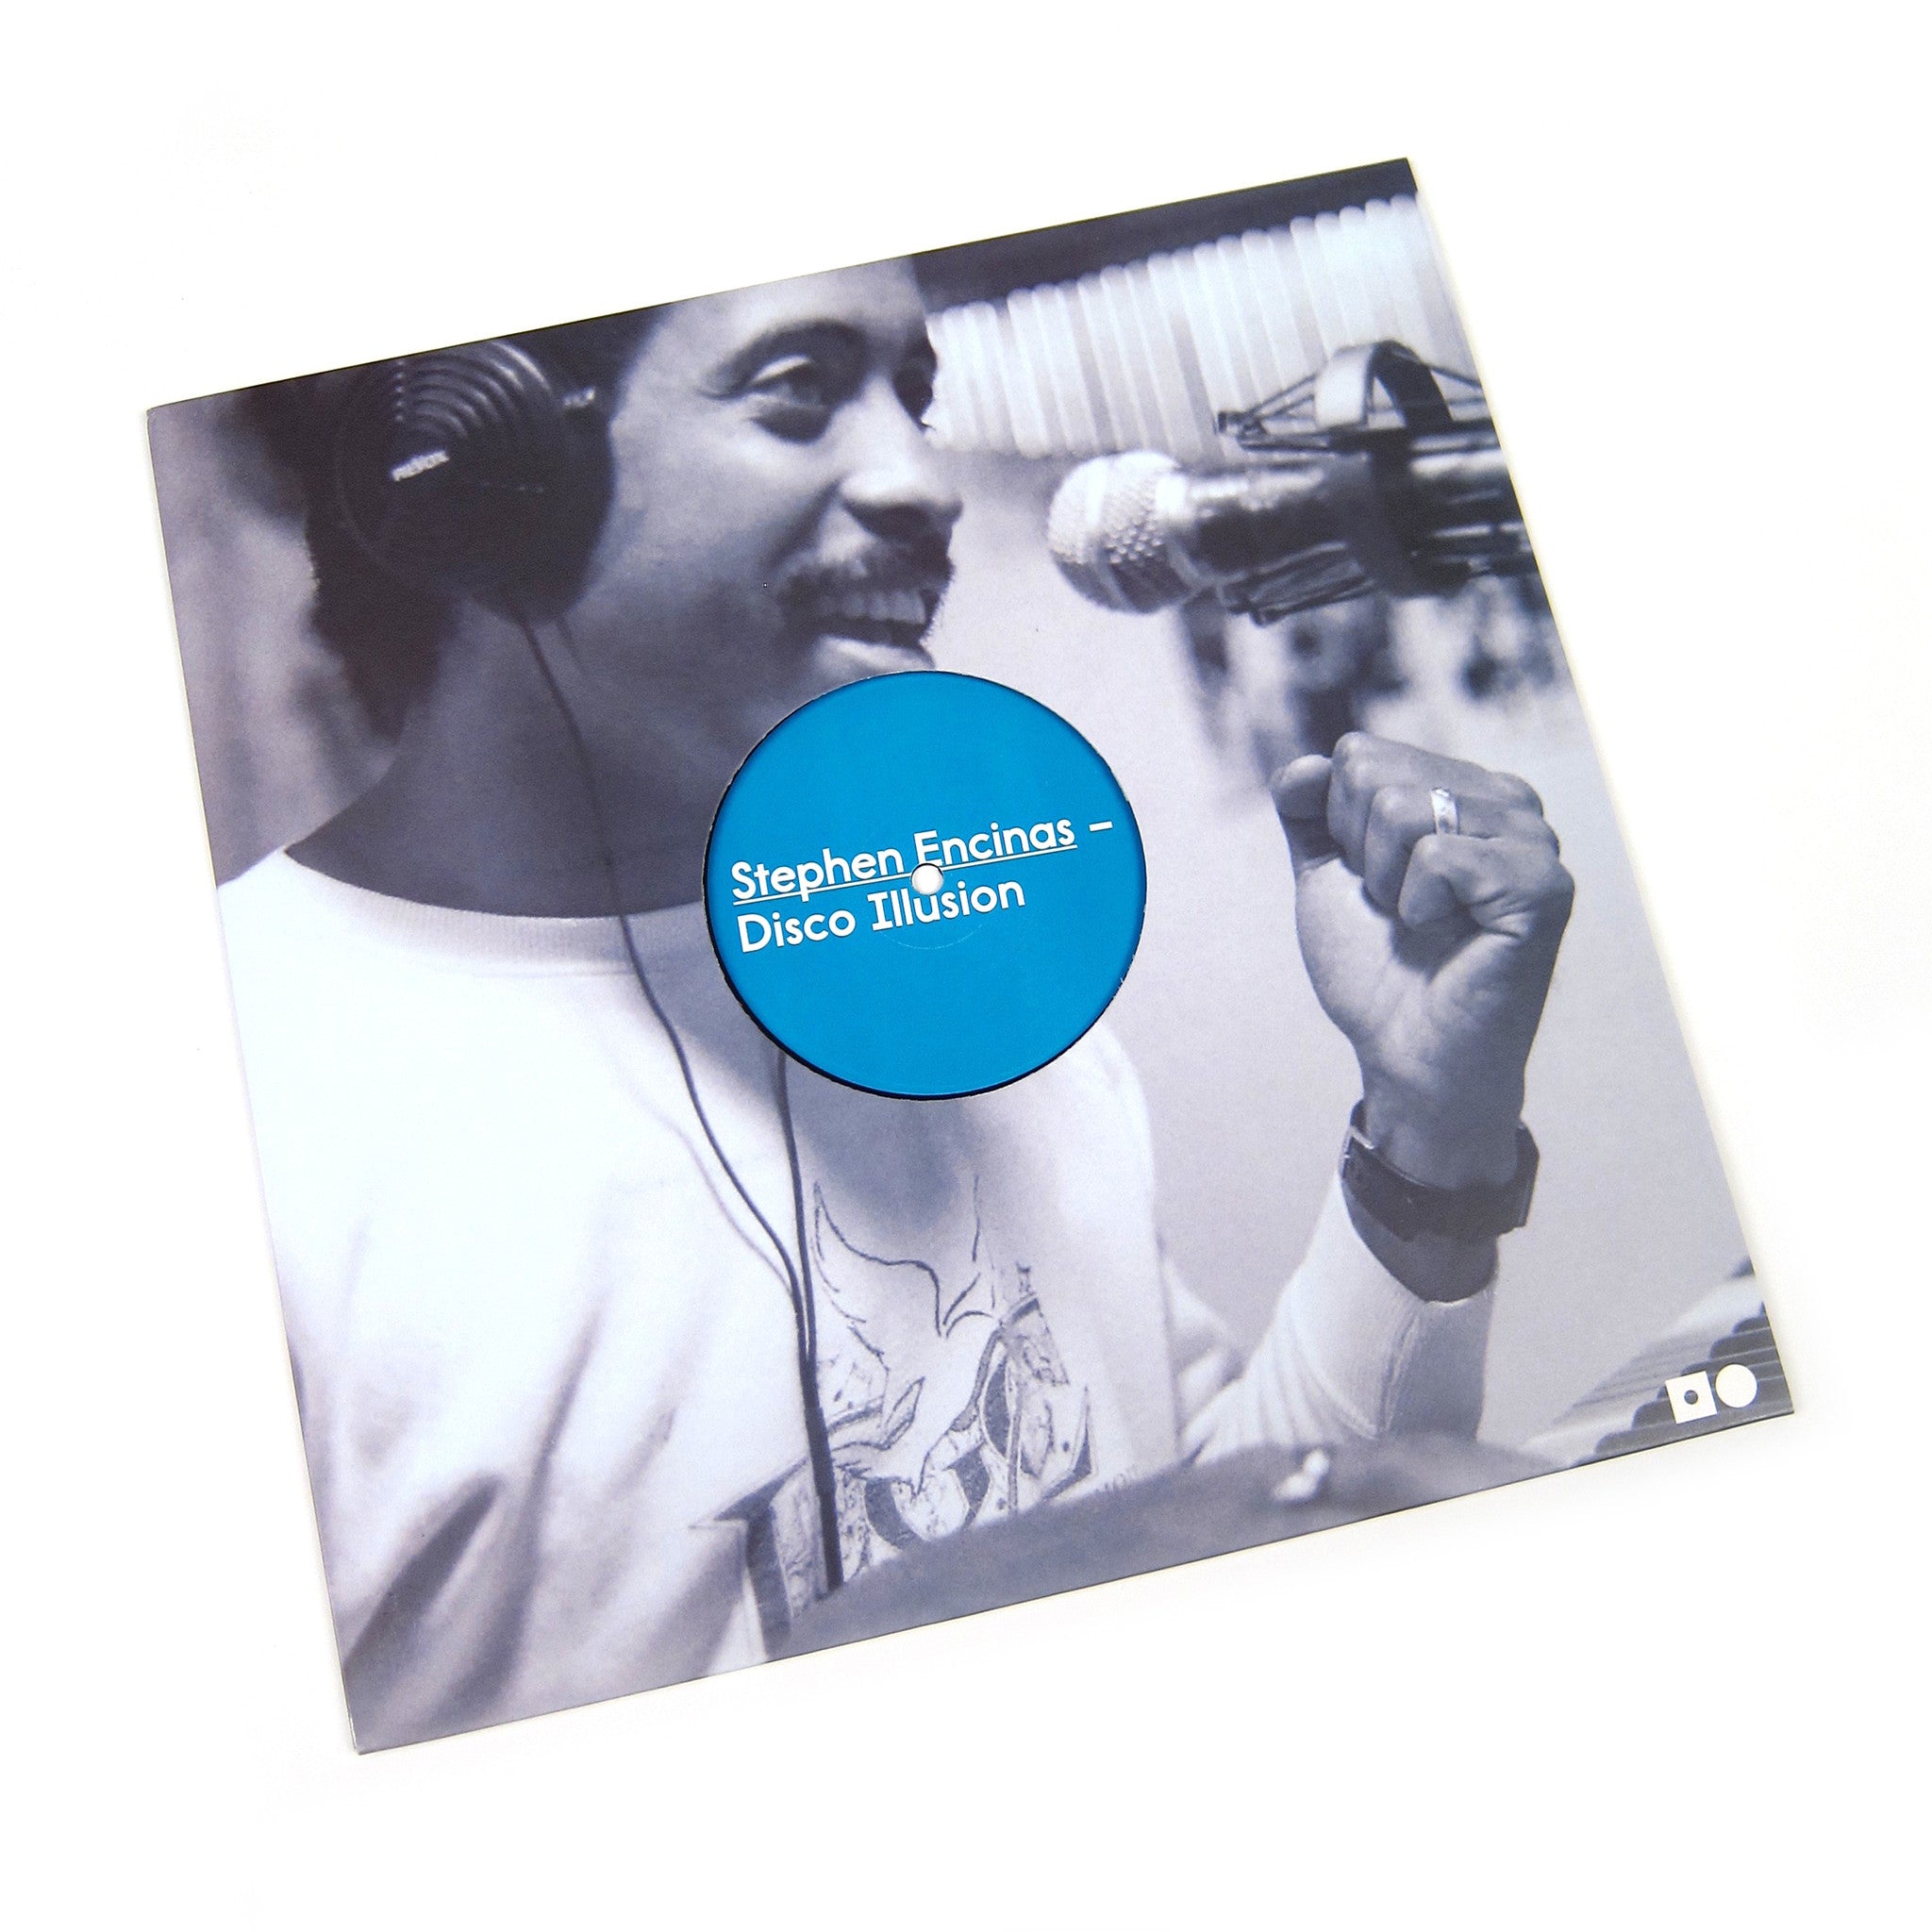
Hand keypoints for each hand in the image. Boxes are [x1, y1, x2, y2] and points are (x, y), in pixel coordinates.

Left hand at [1273, 733, 1573, 1193]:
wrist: (1404, 1054)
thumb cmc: (1375, 970)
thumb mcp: (1327, 876)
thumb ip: (1309, 810)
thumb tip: (1309, 761)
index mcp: (1465, 788)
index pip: (1360, 753)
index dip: (1339, 830)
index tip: (1374, 885)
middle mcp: (1509, 802)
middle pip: (1375, 774)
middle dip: (1359, 855)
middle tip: (1398, 910)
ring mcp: (1533, 840)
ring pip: (1404, 810)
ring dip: (1387, 884)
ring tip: (1423, 924)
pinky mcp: (1542, 885)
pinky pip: (1439, 855)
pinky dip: (1418, 906)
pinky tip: (1448, 935)